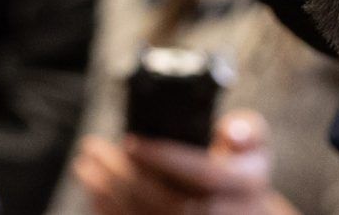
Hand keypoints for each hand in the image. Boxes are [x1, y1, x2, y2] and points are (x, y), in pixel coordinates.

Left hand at [70, 109, 274, 214]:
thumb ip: (248, 132)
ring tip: (84, 166)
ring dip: (112, 196)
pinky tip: (93, 191)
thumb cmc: (241, 168)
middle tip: (93, 150)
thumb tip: (232, 133)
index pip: (206, 177)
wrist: (245, 213)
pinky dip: (112, 213)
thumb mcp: (254, 146)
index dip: (167, 159)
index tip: (131, 140)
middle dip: (128, 178)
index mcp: (246, 186)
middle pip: (173, 204)